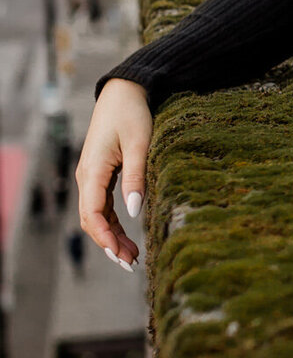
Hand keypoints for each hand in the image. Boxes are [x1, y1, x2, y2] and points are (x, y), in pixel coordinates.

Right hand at [76, 78, 151, 268]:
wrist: (123, 92)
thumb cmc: (132, 114)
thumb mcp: (140, 145)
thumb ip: (137, 178)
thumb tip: (135, 212)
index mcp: (93, 170)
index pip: (93, 214)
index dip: (105, 238)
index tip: (120, 256)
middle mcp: (87, 176)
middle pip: (92, 220)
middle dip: (109, 244)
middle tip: (131, 265)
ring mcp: (91, 176)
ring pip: (97, 216)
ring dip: (112, 237)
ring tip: (132, 258)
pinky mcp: (100, 175)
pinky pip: (102, 206)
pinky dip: (114, 224)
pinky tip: (127, 238)